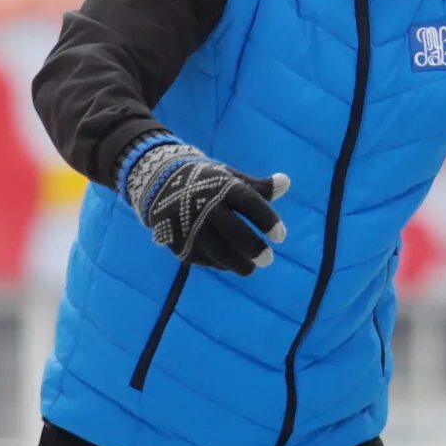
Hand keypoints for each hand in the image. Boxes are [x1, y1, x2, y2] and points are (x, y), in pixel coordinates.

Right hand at [125, 138, 290, 275]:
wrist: (160, 183)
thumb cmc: (206, 181)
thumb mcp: (230, 177)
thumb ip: (258, 187)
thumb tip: (286, 182)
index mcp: (223, 186)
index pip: (250, 204)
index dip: (267, 221)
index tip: (281, 237)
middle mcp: (206, 207)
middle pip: (236, 233)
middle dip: (254, 249)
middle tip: (269, 260)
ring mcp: (191, 227)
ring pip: (220, 253)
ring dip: (239, 264)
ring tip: (252, 267)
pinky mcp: (180, 243)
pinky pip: (205, 260)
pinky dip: (220, 263)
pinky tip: (229, 262)